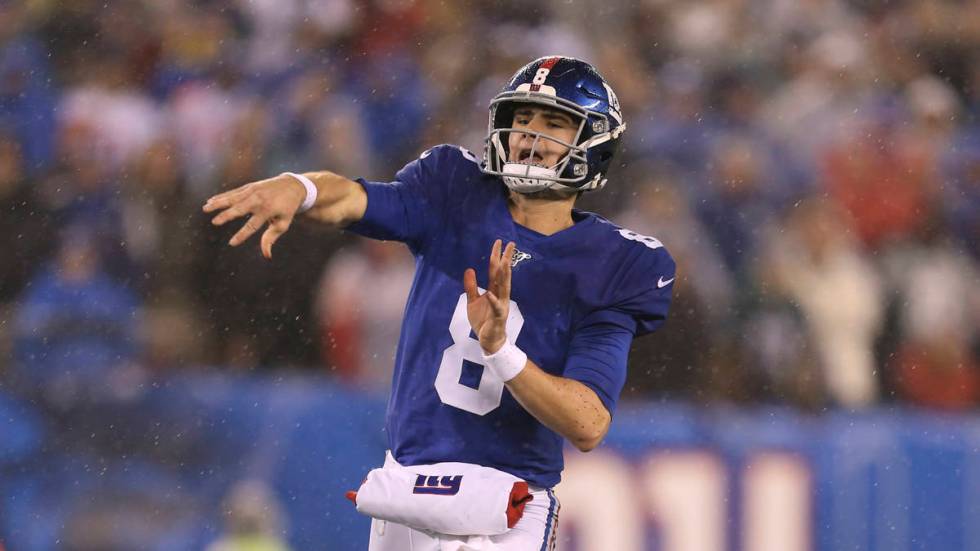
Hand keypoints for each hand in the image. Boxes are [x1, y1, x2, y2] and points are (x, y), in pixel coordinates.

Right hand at [202, 174, 306, 258]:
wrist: (292, 186)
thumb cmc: (287, 209)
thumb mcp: (283, 224)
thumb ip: (271, 238)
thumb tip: (266, 255)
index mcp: (267, 211)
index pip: (252, 226)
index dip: (242, 235)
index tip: (232, 243)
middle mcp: (258, 200)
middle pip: (240, 209)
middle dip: (227, 216)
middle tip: (214, 222)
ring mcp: (252, 192)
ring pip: (232, 198)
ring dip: (218, 203)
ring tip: (205, 208)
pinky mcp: (249, 187)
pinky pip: (233, 192)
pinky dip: (222, 197)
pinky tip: (210, 201)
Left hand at [463, 239, 514, 354]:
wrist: (488, 340)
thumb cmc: (483, 320)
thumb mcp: (472, 301)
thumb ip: (471, 286)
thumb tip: (469, 269)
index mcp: (494, 289)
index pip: (495, 270)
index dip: (496, 256)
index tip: (498, 242)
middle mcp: (500, 294)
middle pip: (503, 274)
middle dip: (506, 259)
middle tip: (510, 244)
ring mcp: (501, 304)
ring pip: (504, 287)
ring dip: (505, 275)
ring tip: (505, 262)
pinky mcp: (498, 316)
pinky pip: (496, 307)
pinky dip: (494, 300)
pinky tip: (491, 293)